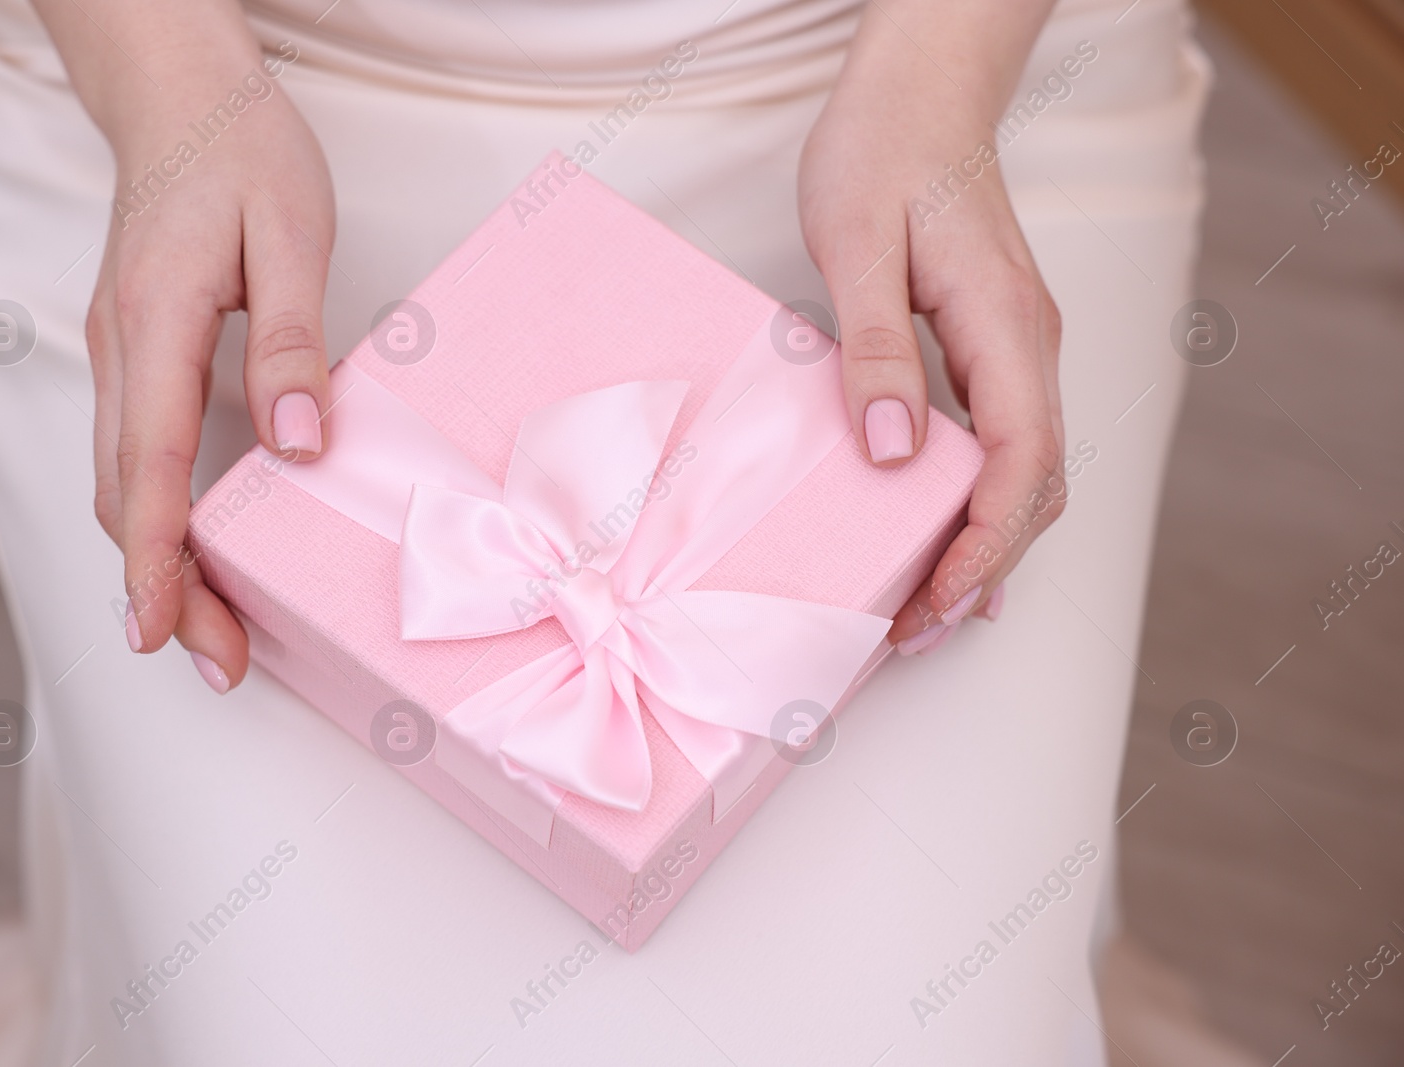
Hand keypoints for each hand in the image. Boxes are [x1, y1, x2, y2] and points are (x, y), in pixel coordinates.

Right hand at [32, 0, 334, 691]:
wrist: (181, 98)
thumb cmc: (241, 152)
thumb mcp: (290, 233)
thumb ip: (292, 340)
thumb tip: (297, 443)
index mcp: (156, 320)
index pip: (146, 462)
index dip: (153, 556)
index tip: (164, 631)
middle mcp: (119, 348)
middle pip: (121, 493)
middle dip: (162, 588)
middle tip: (219, 661)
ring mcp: (117, 353)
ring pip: (118, 481)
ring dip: (156, 562)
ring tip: (211, 631)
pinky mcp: (132, 356)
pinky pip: (131, 453)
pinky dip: (152, 516)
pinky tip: (191, 551)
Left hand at [799, 0, 1061, 652]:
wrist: (921, 92)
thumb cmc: (884, 152)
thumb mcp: (856, 242)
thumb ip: (876, 348)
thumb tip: (890, 453)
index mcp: (1004, 325)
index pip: (1019, 461)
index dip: (984, 543)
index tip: (938, 600)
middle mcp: (1029, 346)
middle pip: (1034, 486)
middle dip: (984, 567)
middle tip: (914, 630)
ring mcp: (1020, 348)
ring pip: (1028, 473)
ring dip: (985, 546)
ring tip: (924, 608)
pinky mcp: (995, 347)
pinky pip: (1007, 445)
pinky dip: (981, 506)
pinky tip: (943, 542)